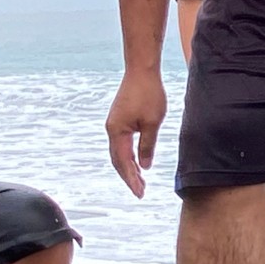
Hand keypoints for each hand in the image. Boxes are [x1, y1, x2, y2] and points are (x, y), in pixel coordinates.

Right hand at [105, 69, 166, 197]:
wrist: (142, 70)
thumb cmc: (149, 93)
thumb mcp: (152, 123)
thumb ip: (147, 146)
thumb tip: (145, 167)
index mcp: (117, 132)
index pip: (123, 162)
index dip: (131, 179)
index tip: (140, 193)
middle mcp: (112, 129)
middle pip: (118, 160)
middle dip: (128, 177)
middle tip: (141, 191)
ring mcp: (114, 124)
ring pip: (119, 152)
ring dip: (128, 167)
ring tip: (140, 181)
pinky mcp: (119, 119)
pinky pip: (121, 143)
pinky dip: (128, 155)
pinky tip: (137, 161)